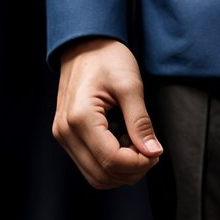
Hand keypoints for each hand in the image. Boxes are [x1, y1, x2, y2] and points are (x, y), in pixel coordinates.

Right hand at [52, 37, 162, 189]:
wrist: (85, 44)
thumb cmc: (106, 57)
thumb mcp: (130, 84)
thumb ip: (141, 122)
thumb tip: (153, 152)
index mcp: (80, 118)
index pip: (111, 161)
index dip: (138, 163)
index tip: (156, 152)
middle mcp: (66, 132)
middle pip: (101, 175)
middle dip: (131, 170)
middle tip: (151, 152)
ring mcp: (64, 135)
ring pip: (94, 175)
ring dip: (121, 171)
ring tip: (138, 147)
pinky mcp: (67, 135)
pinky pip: (89, 163)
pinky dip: (110, 163)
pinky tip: (124, 145)